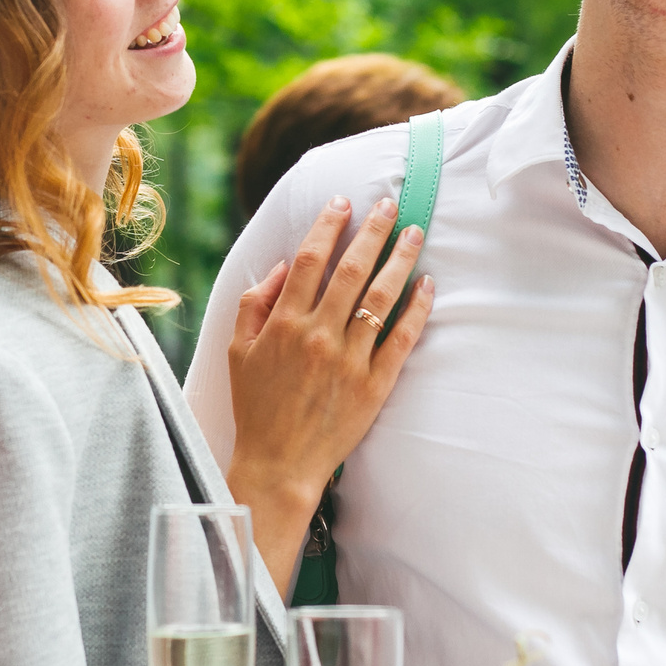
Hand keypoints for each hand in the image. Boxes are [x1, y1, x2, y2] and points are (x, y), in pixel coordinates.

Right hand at [224, 194, 433, 587]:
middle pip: (350, 270)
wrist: (279, 464)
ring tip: (414, 232)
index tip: (344, 201)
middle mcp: (318, 335)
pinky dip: (417, 309)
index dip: (328, 225)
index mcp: (282, 323)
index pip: (309, 260)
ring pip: (380, 297)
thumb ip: (254, 303)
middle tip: (390, 203)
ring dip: (399, 259)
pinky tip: (428, 285)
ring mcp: (349, 360)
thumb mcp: (237, 351)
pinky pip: (401, 339)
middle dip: (372, 230)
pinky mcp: (374, 385)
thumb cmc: (256, 406)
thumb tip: (282, 266)